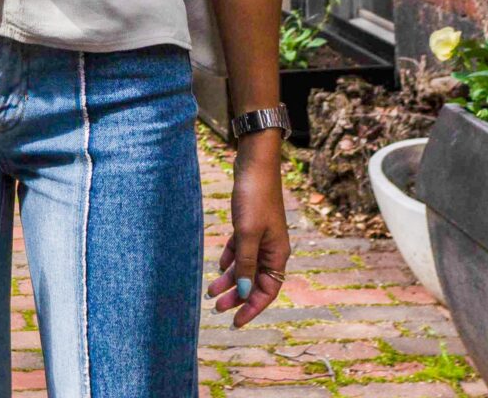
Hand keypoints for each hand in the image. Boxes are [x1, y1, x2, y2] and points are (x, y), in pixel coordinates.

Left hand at [212, 134, 290, 325]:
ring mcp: (261, 237)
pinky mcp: (250, 225)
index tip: (235, 322)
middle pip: (254, 281)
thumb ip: (245, 263)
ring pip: (245, 267)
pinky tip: (218, 266)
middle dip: (236, 296)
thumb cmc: (254, 197)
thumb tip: (241, 291)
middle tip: (216, 308)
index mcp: (277, 254)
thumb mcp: (247, 233)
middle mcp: (272, 249)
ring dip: (229, 279)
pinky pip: (240, 250)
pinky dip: (230, 260)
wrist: (254, 164)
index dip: (251, 308)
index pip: (267, 291)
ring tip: (210, 292)